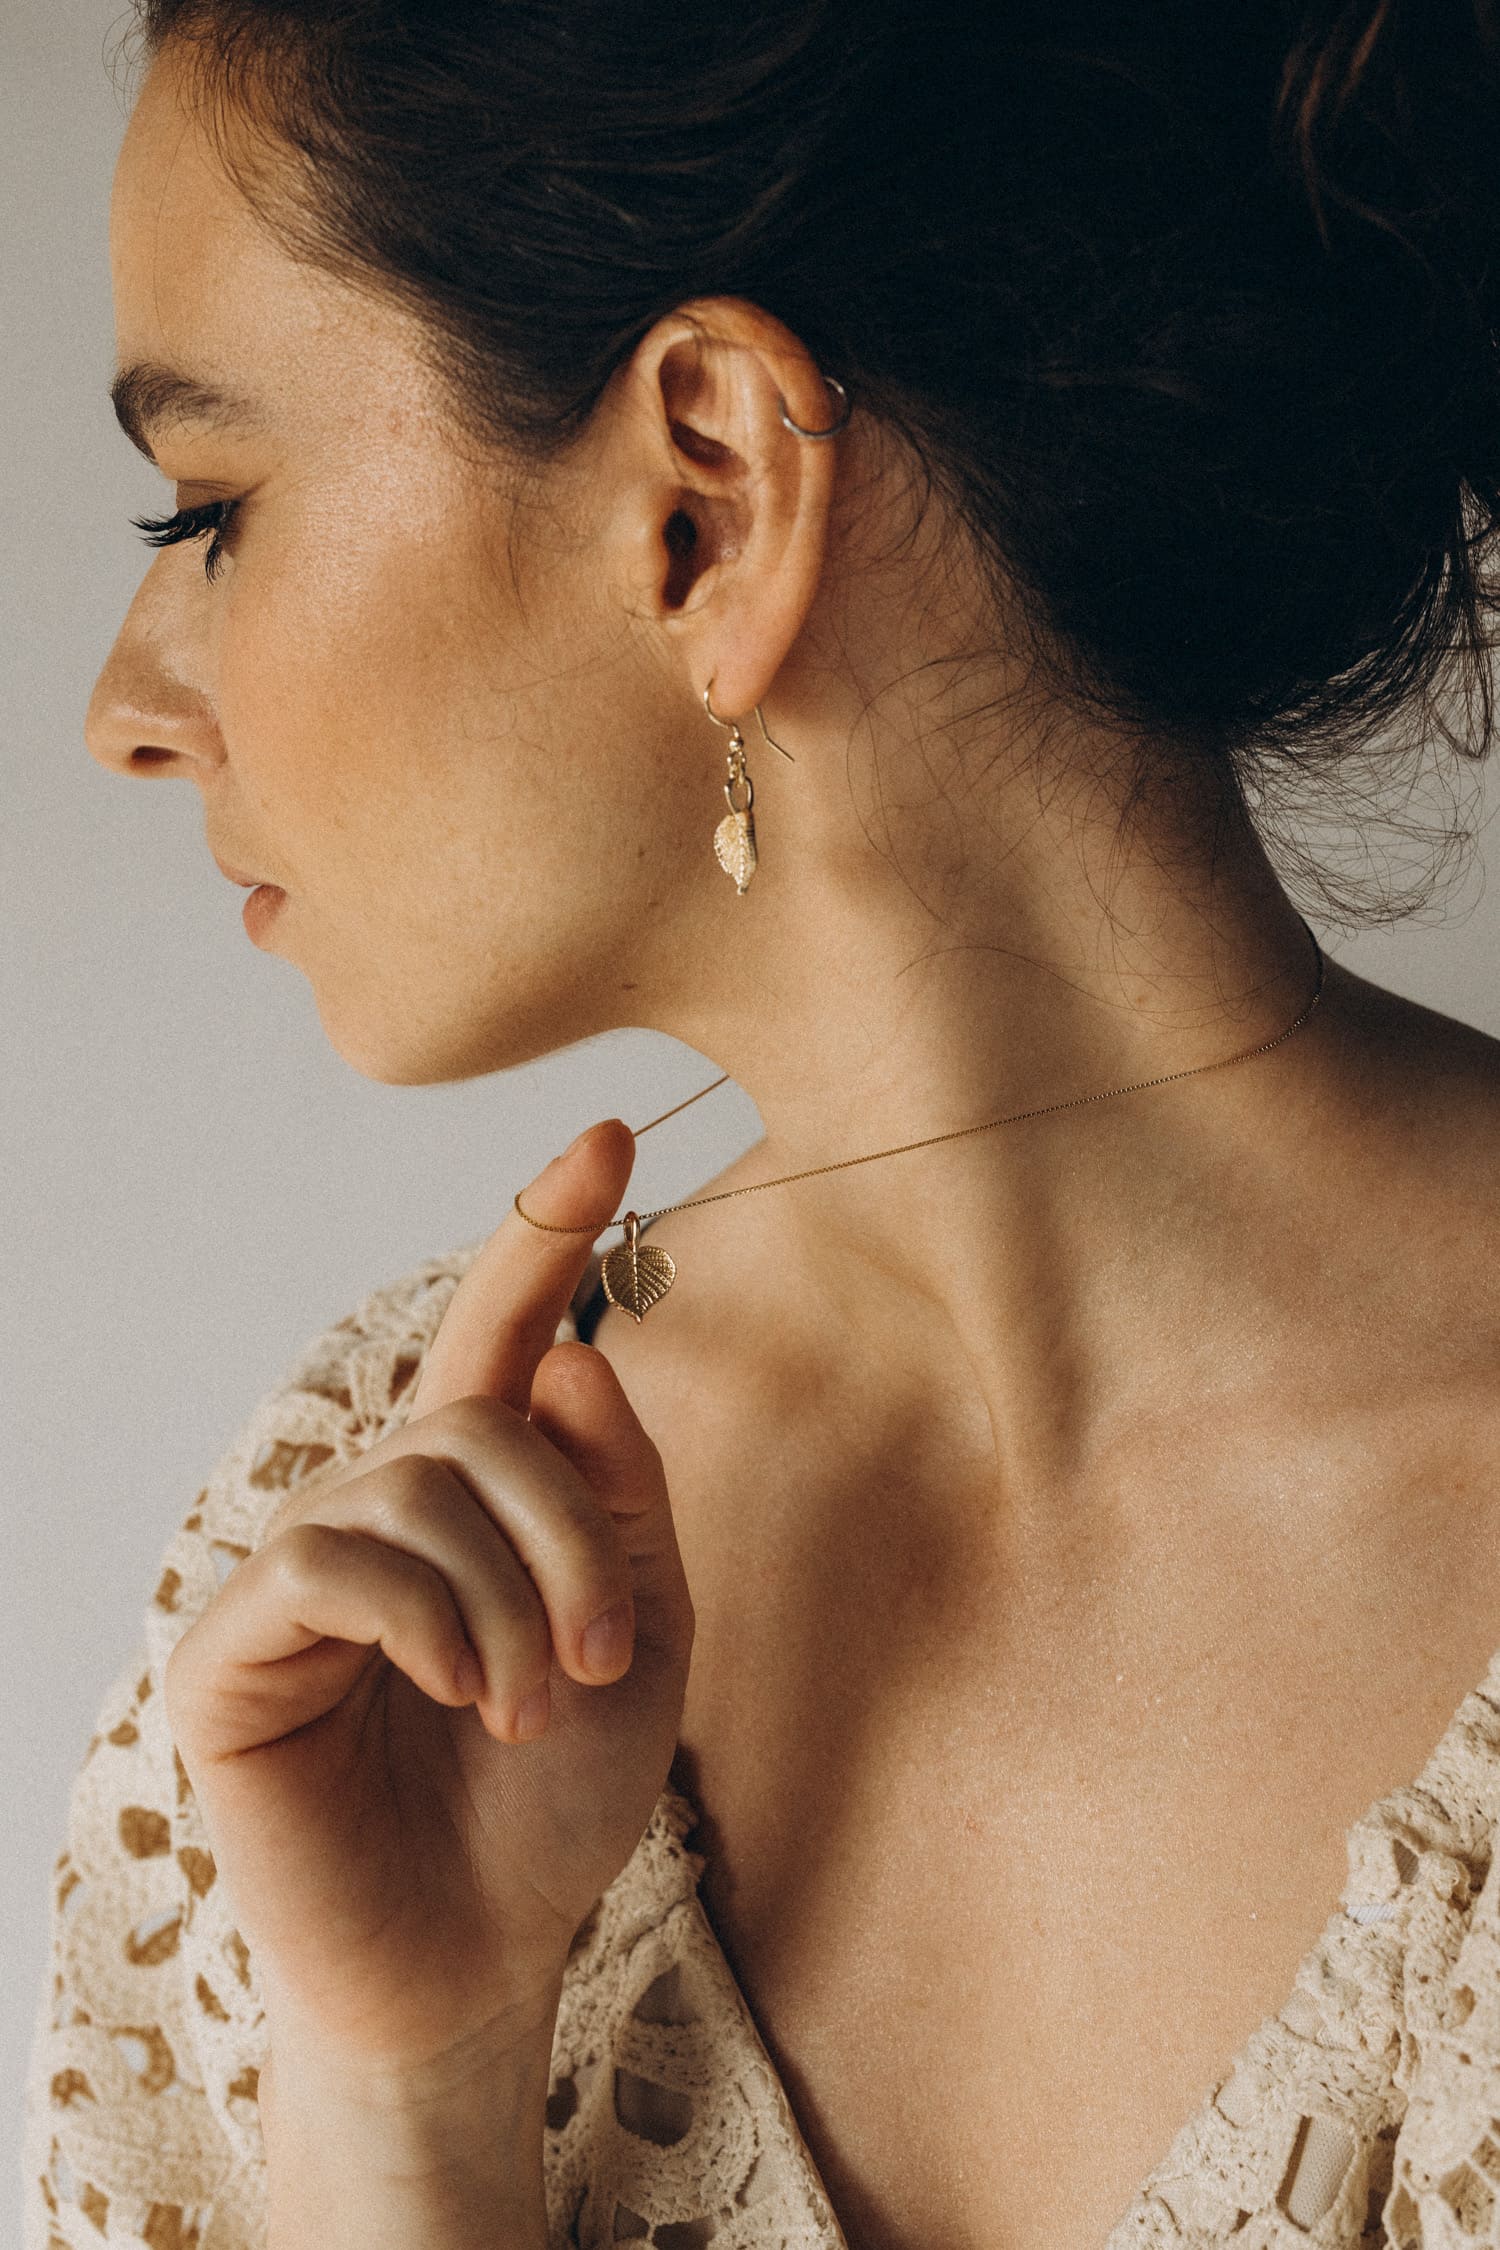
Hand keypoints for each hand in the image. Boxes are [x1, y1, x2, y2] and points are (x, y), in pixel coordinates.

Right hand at [161, 1119, 694, 2077]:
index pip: (499, 1336)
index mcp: (474, 1500)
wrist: (478, 1953)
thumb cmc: (552, 1798)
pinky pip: (335, 1558)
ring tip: (529, 1705)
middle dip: (571, 1536)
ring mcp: (297, 1567)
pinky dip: (427, 1622)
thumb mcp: (637, 1630)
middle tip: (601, 1658)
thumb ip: (616, 1493)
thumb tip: (568, 1354)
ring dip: (512, 1603)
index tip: (612, 1134)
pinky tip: (456, 1695)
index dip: (547, 1232)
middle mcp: (379, 1506)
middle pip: (480, 1420)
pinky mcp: (232, 1640)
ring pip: (416, 1483)